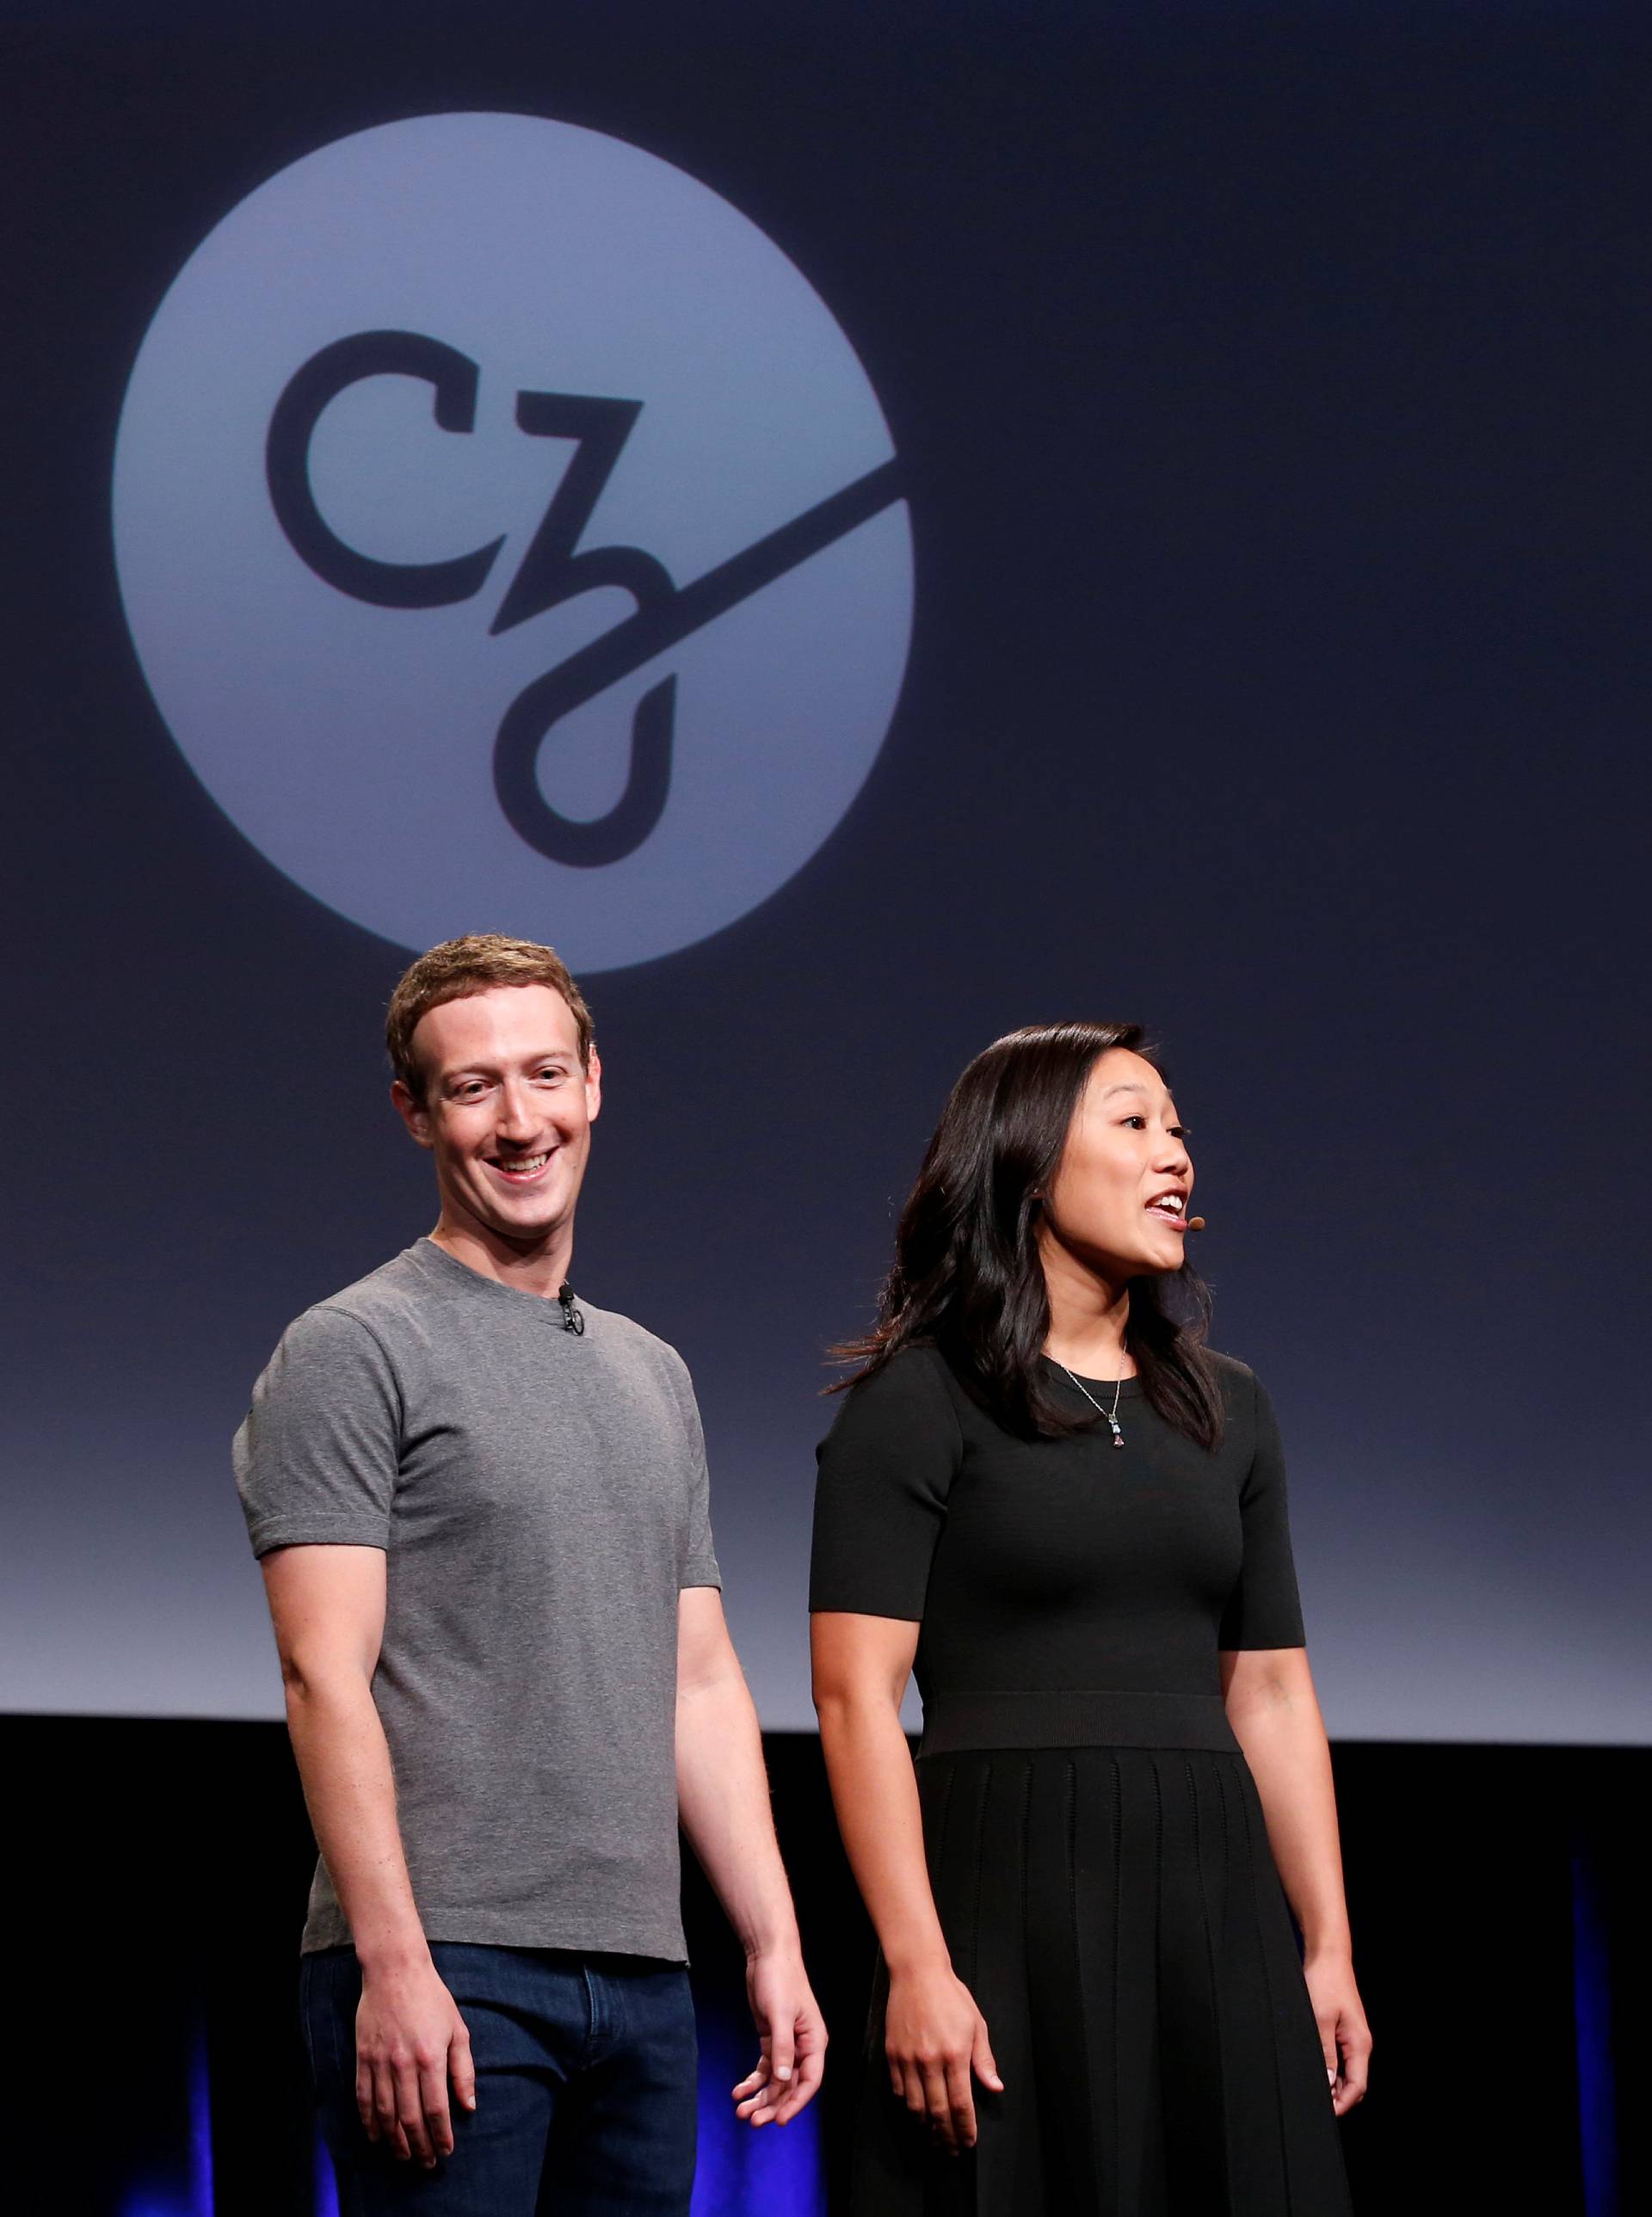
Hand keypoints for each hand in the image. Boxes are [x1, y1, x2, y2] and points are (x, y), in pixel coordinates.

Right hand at [354, 1956, 476, 2166]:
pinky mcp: (363, 2058)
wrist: (395, 1971)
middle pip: (409, 2119)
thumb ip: (464, 2069)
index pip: (436, 2109)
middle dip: (419, 2146)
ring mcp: (380, 2063)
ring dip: (395, 2140)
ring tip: (404, 2156)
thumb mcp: (457, 2029)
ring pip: (385, 2114)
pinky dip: (369, 2122)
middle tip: (425, 2163)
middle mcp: (404, 2064)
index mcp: (430, 2057)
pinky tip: (376, 2136)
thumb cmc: (431, 1998)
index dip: (441, 2135)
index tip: (446, 2151)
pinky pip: (363, 2098)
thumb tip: (468, 2105)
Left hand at [731, 1946, 827, 2126]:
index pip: (810, 2081)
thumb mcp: (780, 2014)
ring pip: (776, 2081)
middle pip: (791, 2086)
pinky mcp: (771, 2040)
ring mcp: (787, 2045)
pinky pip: (764, 2068)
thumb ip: (782, 2047)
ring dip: (760, 2097)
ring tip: (741, 2111)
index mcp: (814, 2041)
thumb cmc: (780, 1980)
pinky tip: (739, 2090)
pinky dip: (753, 2081)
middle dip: (772, 2105)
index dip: (796, 2103)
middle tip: (752, 2121)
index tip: (778, 2120)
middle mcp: (803, 2047)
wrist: (767, 1956)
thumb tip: (784, 2081)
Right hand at [883, 1961, 1001, 2153]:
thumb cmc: (951, 1996)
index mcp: (955, 2054)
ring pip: (915, 2106)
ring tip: (935, 2136)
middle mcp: (930, 2061)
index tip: (968, 2142)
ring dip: (926, 2126)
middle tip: (952, 2149)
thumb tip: (995, 2087)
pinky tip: (917, 2111)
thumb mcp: (976, 2024)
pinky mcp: (893, 2054)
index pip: (960, 2104)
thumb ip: (984, 2059)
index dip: (965, 2128)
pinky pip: (898, 2090)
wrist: (917, 1973)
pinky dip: (908, 2106)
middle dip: (946, 2136)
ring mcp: (908, 2058)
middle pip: (937, 2112)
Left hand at [1304, 1952, 1370, 2117]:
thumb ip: (1325, 2052)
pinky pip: (1341, 2058)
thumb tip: (1328, 2083)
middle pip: (1354, 2083)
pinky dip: (1331, 2069)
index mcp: (1359, 2044)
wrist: (1328, 1956)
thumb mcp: (1320, 2019)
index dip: (1342, 2104)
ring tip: (1313, 2089)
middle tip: (1315, 2104)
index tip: (1325, 2113)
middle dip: (1338, 2097)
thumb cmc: (1325, 1982)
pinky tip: (1317, 2069)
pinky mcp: (1343, 2031)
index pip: (1357, 2087)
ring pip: (1347, 2072)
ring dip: (1333, 2083)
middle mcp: (1360, 2044)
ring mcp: (1352, 2038)